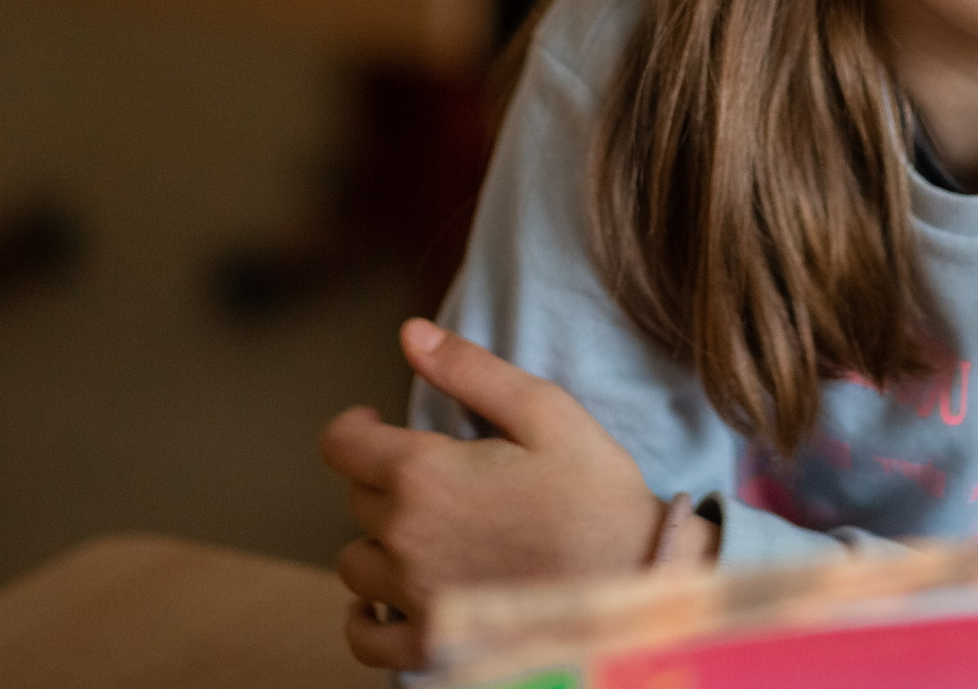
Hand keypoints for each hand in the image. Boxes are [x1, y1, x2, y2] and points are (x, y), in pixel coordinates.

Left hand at [320, 319, 671, 670]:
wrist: (635, 577)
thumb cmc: (595, 493)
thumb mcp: (544, 410)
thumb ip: (470, 370)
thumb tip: (411, 334)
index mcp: (422, 474)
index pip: (342, 445)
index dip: (354, 426)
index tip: (375, 423)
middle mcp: (403, 537)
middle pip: (357, 499)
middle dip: (384, 479)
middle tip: (434, 475)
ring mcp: (413, 596)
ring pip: (357, 564)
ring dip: (379, 543)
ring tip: (422, 532)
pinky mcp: (430, 644)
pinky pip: (368, 639)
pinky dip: (367, 620)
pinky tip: (388, 602)